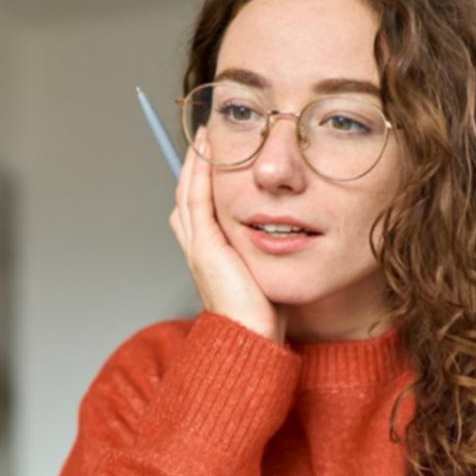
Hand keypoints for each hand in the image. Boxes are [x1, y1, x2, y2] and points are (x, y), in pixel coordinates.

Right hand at [169, 132, 286, 342]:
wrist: (253, 339)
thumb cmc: (265, 316)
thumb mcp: (267, 275)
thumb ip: (269, 253)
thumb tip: (289, 238)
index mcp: (209, 254)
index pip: (198, 208)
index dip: (202, 180)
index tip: (214, 156)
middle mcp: (197, 248)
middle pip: (186, 195)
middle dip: (194, 164)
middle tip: (204, 137)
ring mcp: (197, 247)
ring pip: (187, 192)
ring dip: (195, 161)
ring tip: (204, 136)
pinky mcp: (205, 247)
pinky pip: (196, 200)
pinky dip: (198, 173)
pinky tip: (206, 151)